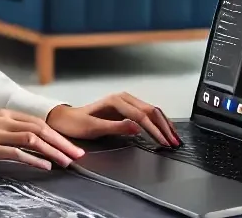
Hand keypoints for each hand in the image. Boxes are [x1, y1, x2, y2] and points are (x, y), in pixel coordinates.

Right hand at [0, 108, 85, 170]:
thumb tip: (37, 143)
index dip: (58, 135)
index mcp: (5, 113)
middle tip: (77, 156)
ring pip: (31, 138)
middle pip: (40, 128)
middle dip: (62, 142)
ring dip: (52, 151)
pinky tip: (45, 166)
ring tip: (66, 162)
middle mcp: (2, 119)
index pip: (39, 122)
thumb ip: (12, 133)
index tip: (72, 147)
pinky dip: (33, 159)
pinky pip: (16, 152)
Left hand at [47, 92, 181, 147]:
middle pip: (151, 111)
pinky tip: (164, 131)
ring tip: (174, 138)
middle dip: (164, 127)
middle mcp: (123, 98)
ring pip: (152, 111)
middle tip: (174, 142)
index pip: (141, 115)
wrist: (66, 119)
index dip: (154, 129)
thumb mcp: (93, 128)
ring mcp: (126, 102)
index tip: (163, 142)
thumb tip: (136, 127)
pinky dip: (158, 122)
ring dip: (164, 124)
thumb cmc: (77, 123)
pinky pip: (147, 113)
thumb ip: (115, 127)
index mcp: (116, 101)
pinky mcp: (127, 108)